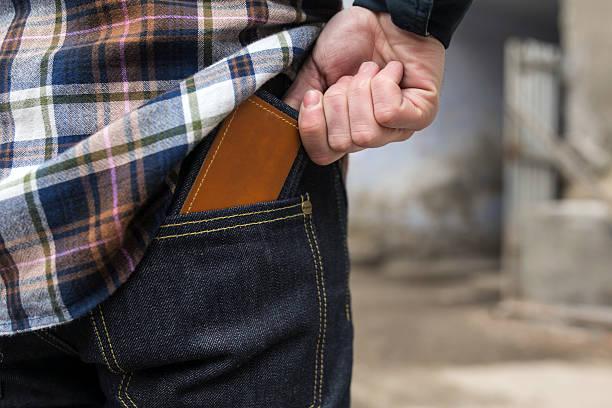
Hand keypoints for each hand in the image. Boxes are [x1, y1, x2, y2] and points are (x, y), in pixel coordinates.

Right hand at [284, 6, 444, 164]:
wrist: (383, 15)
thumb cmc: (352, 43)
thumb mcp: (314, 72)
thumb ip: (298, 102)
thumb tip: (285, 124)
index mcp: (344, 130)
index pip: (323, 156)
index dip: (313, 127)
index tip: (314, 95)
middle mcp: (371, 136)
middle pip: (344, 142)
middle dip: (339, 101)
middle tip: (349, 77)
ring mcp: (398, 129)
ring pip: (366, 132)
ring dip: (361, 91)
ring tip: (370, 71)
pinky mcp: (422, 114)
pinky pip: (389, 114)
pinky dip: (383, 84)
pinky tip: (391, 71)